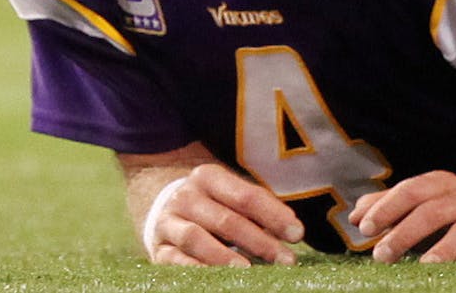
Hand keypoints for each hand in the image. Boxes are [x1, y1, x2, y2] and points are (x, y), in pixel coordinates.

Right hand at [144, 164, 304, 266]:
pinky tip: (217, 279)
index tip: (297, 234)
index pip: (246, 196)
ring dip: (223, 256)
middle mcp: (186, 196)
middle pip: (225, 219)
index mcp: (208, 176)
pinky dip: (195, 269)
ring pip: (196, 238)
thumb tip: (293, 231)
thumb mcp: (232, 196)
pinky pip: (174, 260)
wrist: (160, 207)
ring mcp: (168, 222)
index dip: (274, 215)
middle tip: (285, 260)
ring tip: (248, 271)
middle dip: (259, 241)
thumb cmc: (211, 204)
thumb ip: (261, 210)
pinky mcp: (158, 248)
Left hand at [349, 171, 455, 262]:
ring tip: (422, 266)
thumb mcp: (426, 201)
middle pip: (432, 211)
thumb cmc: (455, 214)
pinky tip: (452, 277)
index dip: (387, 207)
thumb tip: (354, 215)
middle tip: (380, 255)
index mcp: (443, 186)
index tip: (365, 227)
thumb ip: (388, 206)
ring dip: (441, 250)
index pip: (412, 190)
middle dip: (404, 233)